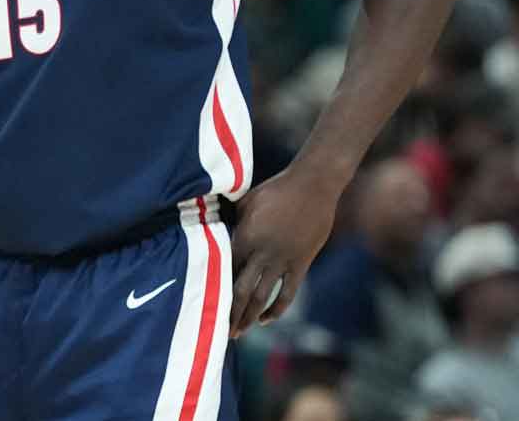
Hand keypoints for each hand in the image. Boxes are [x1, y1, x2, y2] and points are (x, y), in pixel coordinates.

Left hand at [228, 167, 339, 337]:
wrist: (312, 186)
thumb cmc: (275, 189)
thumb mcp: (245, 202)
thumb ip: (232, 221)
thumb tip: (216, 228)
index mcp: (244, 238)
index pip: (225, 270)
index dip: (216, 289)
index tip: (206, 304)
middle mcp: (261, 254)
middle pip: (240, 291)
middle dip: (230, 313)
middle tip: (221, 332)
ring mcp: (282, 261)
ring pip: (262, 297)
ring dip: (250, 317)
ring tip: (240, 332)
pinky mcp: (301, 264)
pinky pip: (287, 293)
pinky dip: (276, 309)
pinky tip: (266, 319)